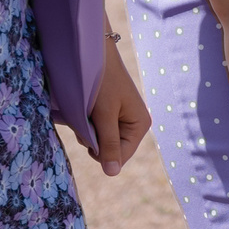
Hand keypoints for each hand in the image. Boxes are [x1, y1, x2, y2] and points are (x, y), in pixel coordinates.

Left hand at [86, 37, 150, 174]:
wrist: (94, 55)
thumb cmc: (102, 83)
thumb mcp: (104, 116)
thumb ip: (108, 144)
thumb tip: (112, 174)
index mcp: (140, 125)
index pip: (120, 157)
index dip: (101, 151)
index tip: (90, 132)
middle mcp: (134, 124)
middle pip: (110, 151)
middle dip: (94, 140)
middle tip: (88, 119)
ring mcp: (123, 120)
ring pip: (101, 142)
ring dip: (89, 131)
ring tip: (87, 111)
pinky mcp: (111, 115)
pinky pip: (98, 130)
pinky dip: (88, 124)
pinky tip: (87, 110)